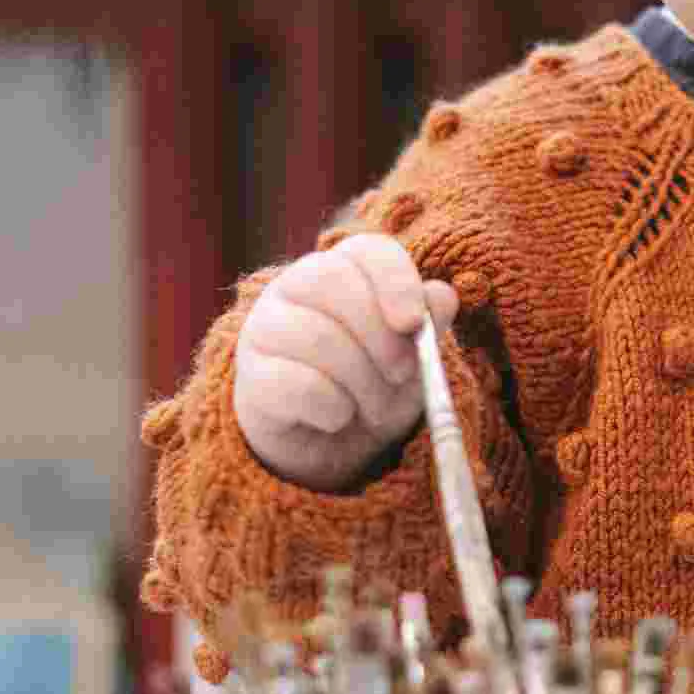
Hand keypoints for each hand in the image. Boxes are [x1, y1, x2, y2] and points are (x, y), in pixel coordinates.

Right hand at [234, 233, 458, 492]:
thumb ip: (428, 323)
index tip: (413, 323)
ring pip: (317, 335)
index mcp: (345, 268)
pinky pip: (296, 384)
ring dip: (362, 380)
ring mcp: (266, 327)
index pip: (367, 249)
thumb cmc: (376, 383)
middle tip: (403, 374)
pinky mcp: (250, 376)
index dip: (394, 280)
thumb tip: (442, 296)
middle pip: (334, 281)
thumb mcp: (413, 355)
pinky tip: (337, 417)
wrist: (330, 444)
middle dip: (380, 335)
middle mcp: (297, 285)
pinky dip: (331, 408)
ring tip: (375, 406)